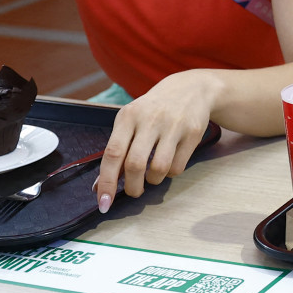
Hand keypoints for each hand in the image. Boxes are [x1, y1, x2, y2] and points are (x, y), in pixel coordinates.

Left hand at [94, 71, 220, 210]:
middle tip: (133, 192)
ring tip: (152, 175)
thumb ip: (116, 151)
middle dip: (132, 187)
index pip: (112, 153)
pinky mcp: (193, 133)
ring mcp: (173, 125)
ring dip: (153, 181)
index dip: (106, 182)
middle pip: (135, 164)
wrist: (192, 88)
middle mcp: (150, 119)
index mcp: (128, 116)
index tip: (104, 203)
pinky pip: (177, 167)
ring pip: (158, 169)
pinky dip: (170, 173)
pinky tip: (169, 163)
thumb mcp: (131, 122)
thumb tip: (99, 187)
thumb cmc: (153, 110)